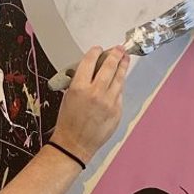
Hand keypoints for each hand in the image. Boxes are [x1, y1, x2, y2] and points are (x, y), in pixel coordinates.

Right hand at [50, 45, 129, 162]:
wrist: (74, 144)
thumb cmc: (68, 122)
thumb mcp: (68, 97)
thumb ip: (80, 82)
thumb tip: (92, 70)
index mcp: (79, 87)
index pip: (90, 62)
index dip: (95, 52)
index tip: (98, 49)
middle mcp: (95, 93)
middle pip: (109, 67)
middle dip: (115, 55)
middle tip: (119, 49)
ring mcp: (109, 103)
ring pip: (119, 79)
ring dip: (123, 67)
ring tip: (125, 59)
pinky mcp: (117, 111)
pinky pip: (120, 94)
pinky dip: (119, 86)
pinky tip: (120, 81)